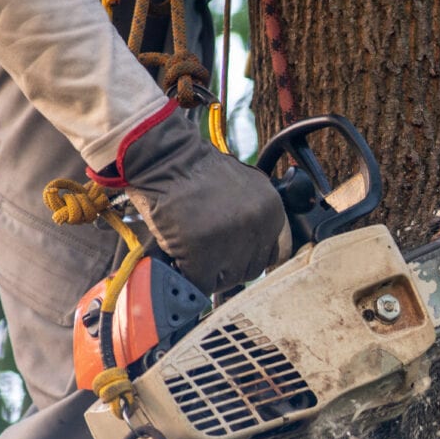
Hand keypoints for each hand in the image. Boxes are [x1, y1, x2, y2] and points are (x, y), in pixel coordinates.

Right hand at [90, 102, 286, 293]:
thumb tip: (252, 253)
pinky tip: (179, 257)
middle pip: (251, 270)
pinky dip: (187, 275)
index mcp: (273, 210)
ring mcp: (232, 240)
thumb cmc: (196, 172)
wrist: (162, 156)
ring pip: (228, 280)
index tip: (236, 256)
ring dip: (208, 272)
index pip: (277, 255)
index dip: (251, 256)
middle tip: (207, 253)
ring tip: (191, 250)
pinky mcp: (202, 251)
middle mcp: (259, 226)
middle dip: (228, 266)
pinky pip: (201, 283)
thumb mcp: (244, 189)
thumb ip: (255, 219)